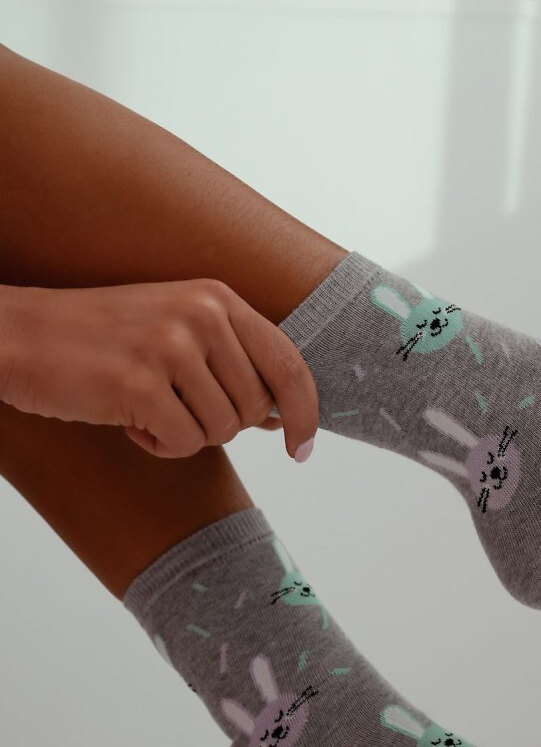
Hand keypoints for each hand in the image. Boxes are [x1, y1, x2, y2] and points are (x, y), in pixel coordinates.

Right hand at [0, 278, 318, 459]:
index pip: (289, 363)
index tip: (303, 449)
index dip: (307, 413)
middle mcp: (201, 315)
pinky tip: (129, 421)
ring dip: (186, 435)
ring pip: (223, 430)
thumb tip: (284, 416)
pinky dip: (160, 446)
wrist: (20, 336)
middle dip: (220, 424)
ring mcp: (170, 346)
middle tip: (175, 407)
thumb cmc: (103, 341)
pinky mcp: (139, 383)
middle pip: (255, 408)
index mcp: (218, 297)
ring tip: (146, 408)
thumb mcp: (178, 330)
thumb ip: (234, 364)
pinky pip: (184, 444)